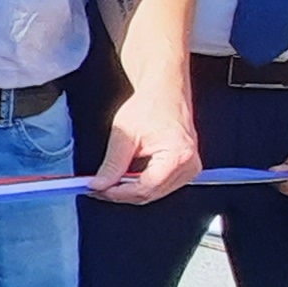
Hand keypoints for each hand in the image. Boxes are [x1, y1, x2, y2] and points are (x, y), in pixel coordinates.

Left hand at [90, 81, 203, 205]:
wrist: (165, 92)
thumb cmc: (151, 105)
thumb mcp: (124, 135)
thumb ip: (112, 164)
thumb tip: (100, 185)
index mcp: (178, 156)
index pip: (145, 188)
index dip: (117, 193)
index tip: (98, 190)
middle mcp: (188, 166)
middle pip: (149, 194)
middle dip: (120, 193)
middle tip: (97, 188)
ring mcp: (189, 169)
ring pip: (154, 193)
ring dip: (129, 191)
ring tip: (108, 182)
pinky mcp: (185, 169)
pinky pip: (159, 186)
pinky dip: (140, 184)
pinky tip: (125, 179)